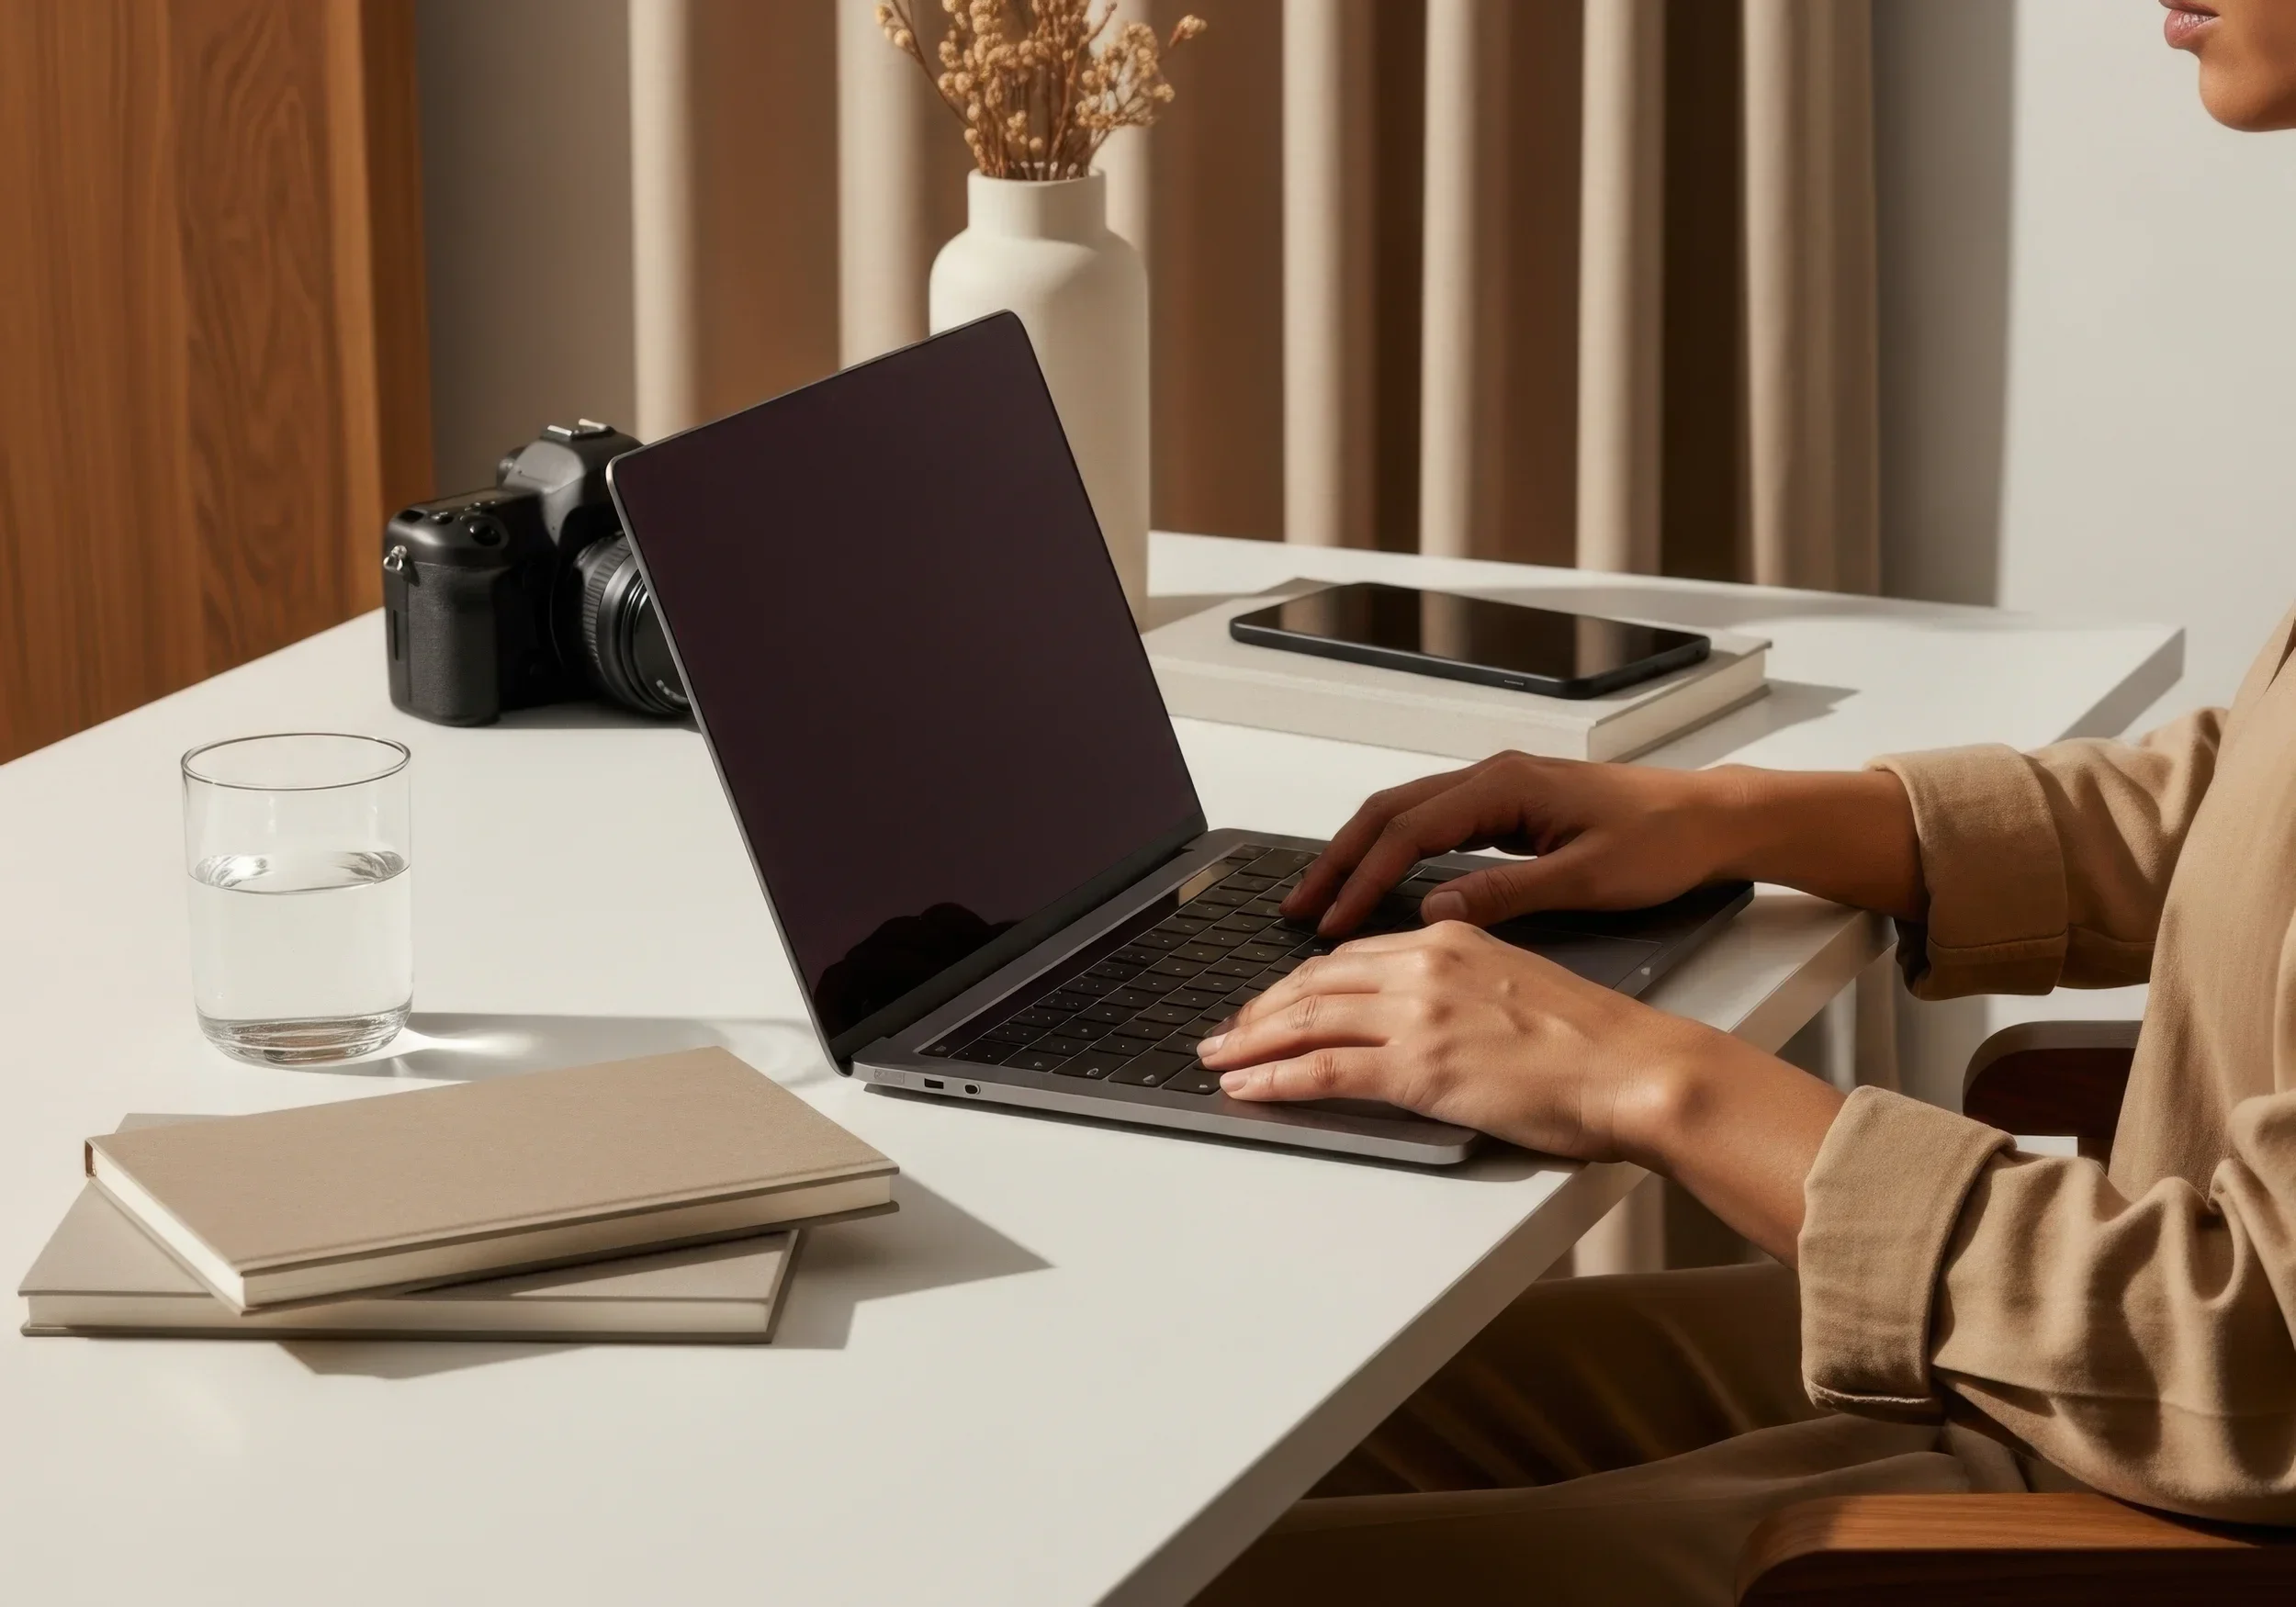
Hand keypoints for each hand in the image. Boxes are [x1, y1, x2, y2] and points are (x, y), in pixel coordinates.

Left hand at [1197, 920, 1847, 1261]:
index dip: (1298, 983)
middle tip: (1224, 1032)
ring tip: (1218, 1059)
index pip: (1349, 957)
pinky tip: (1248, 1089)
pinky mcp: (1419, 1067)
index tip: (1271, 1002)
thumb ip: (1461, 985)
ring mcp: (1418, 1015)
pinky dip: (1275, 1079)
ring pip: (1306, 1021)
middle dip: (1259, 1009)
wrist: (1633, 1067)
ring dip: (1251, 1042)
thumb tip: (1430, 1011)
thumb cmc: (1592, 1042)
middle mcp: (1424, 965)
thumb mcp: (1516, 985)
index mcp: (1449, 939)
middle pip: (1314, 983)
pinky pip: (1324, 1071)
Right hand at [1284, 752, 1744, 935]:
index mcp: (1505, 786)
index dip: (1363, 878)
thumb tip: (1435, 909)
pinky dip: (1393, 853)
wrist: (1711, 818)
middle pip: (1388, 813)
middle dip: (1337, 860)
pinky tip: (1378, 885)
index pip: (1409, 832)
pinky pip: (1430, 825)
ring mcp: (1498, 790)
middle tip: (1299, 909)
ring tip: (1323, 900)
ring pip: (1404, 815)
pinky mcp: (1508, 808)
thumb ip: (1507, 892)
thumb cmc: (1663, 843)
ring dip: (1359, 855)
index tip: (1332, 921)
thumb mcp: (1586, 877)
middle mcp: (1493, 778)